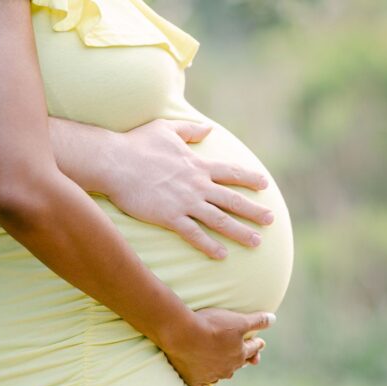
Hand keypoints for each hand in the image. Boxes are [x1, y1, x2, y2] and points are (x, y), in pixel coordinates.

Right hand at [101, 119, 275, 258]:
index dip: (249, 178)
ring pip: (220, 219)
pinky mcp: (170, 217)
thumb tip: (208, 128)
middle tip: (271, 220)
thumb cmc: (136, 144)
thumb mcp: (166, 129)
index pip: (230, 173)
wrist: (114, 162)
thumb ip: (190, 130)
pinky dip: (209, 245)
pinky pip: (194, 234)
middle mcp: (196, 185)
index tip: (265, 184)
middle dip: (254, 210)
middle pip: (232, 199)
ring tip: (257, 242)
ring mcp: (185, 202)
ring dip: (240, 232)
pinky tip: (222, 255)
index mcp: (197, 165)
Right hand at [160, 309, 275, 385]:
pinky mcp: (195, 380)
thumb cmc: (211, 325)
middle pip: (239, 363)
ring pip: (222, 374)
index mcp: (239, 353)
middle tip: (249, 359)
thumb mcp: (238, 320)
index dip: (257, 343)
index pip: (253, 348)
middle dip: (244, 359)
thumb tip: (273, 319)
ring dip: (225, 370)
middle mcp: (228, 367)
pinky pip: (204, 385)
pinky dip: (206, 383)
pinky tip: (206, 383)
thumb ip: (257, 321)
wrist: (183, 334)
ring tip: (226, 368)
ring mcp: (211, 375)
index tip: (261, 342)